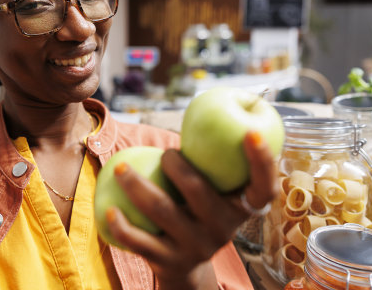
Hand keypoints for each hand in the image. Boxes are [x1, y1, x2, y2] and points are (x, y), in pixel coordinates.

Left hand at [105, 130, 277, 289]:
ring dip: (138, 185)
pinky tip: (108, 210)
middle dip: (177, 166)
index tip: (252, 132)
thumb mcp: (215, 189)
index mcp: (242, 208)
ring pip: (163, 212)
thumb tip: (210, 106)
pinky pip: (140, 242)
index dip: (262, 161)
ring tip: (119, 168)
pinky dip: (121, 225)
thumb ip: (214, 158)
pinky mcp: (169, 261)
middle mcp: (224, 230)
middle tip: (166, 154)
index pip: (264, 187)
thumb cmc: (199, 207)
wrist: (185, 265)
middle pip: (200, 192)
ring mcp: (197, 247)